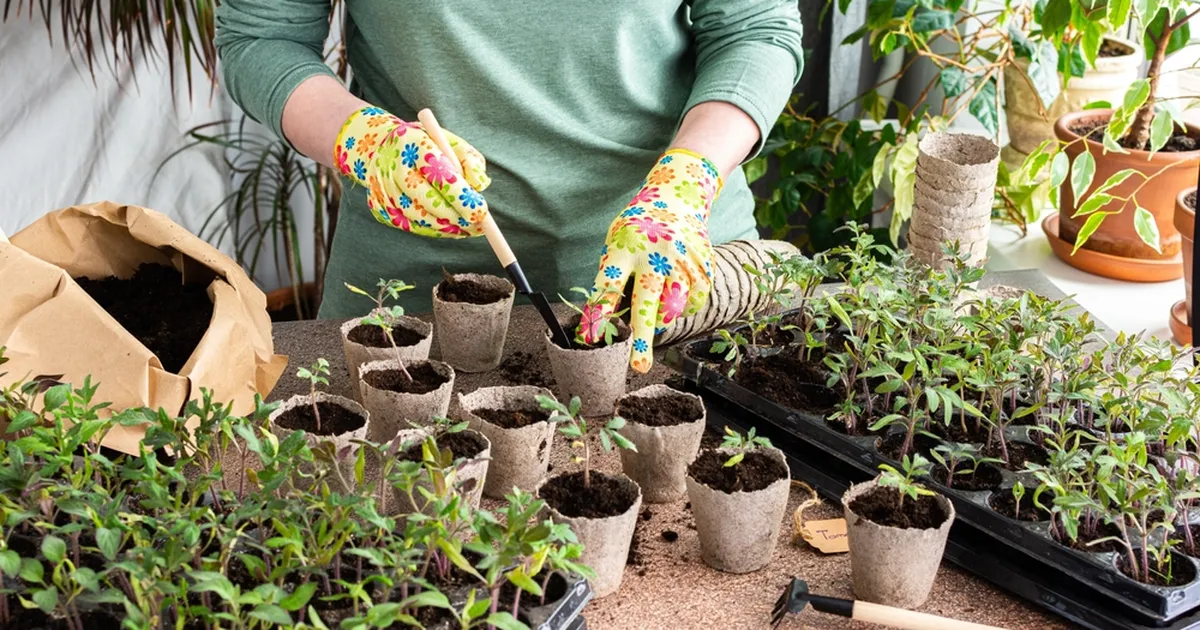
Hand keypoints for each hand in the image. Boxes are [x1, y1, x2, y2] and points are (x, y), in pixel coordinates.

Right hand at [334, 106, 489, 237]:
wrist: (381, 149)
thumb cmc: (426, 146)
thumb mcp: (451, 142)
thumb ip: (470, 160)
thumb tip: (480, 185)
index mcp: (412, 144)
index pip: (438, 173)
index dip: (460, 195)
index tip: (481, 211)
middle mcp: (393, 167)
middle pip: (427, 200)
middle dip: (456, 217)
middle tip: (479, 226)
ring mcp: (382, 190)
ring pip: (419, 218)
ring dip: (447, 227)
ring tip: (469, 229)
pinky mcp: (379, 208)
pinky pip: (411, 226)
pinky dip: (433, 230)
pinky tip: (450, 228)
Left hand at [581, 149, 721, 372]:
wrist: (679, 196)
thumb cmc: (638, 228)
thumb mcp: (617, 242)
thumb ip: (614, 277)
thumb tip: (611, 323)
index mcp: (626, 246)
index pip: (609, 284)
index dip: (598, 313)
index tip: (589, 337)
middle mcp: (657, 254)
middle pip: (647, 303)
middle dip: (642, 338)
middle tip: (639, 366)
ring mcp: (683, 261)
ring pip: (672, 309)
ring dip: (660, 316)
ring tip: (656, 296)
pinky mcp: (704, 268)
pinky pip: (692, 304)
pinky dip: (681, 306)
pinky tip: (675, 287)